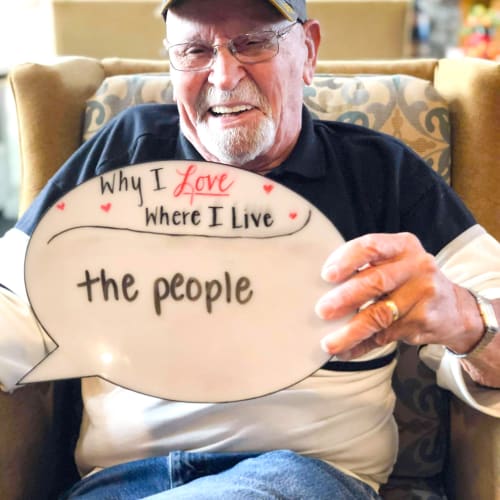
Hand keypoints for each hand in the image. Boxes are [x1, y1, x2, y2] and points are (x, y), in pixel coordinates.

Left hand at [316, 233, 483, 359]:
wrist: (454, 308)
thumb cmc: (410, 280)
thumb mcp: (395, 262)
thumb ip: (366, 267)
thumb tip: (321, 289)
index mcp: (403, 245)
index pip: (372, 246)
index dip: (347, 260)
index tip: (327, 275)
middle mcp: (417, 266)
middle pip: (375, 281)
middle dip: (345, 298)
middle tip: (322, 311)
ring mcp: (424, 294)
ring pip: (380, 315)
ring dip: (351, 331)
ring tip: (329, 343)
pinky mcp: (424, 321)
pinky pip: (386, 336)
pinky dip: (362, 345)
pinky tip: (347, 350)